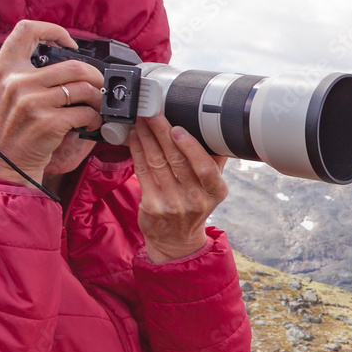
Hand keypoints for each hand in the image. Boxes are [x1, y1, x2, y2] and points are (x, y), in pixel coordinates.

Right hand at [0, 20, 104, 184]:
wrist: (1, 167)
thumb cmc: (6, 133)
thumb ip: (20, 74)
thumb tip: (59, 59)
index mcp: (2, 69)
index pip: (26, 30)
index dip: (53, 30)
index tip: (70, 43)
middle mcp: (16, 82)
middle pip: (73, 65)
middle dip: (95, 76)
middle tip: (98, 85)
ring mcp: (32, 102)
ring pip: (84, 88)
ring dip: (99, 99)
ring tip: (96, 107)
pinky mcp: (48, 123)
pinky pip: (86, 113)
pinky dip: (95, 119)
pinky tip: (90, 124)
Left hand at [128, 113, 228, 261]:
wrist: (176, 240)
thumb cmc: (195, 205)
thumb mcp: (213, 188)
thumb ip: (214, 161)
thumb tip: (214, 129)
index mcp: (215, 191)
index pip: (205, 167)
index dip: (190, 147)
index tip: (177, 128)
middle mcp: (195, 199)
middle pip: (176, 160)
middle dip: (162, 132)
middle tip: (152, 112)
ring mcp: (172, 204)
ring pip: (157, 163)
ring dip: (147, 137)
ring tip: (142, 119)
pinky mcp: (152, 206)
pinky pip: (143, 172)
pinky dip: (137, 151)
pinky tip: (135, 137)